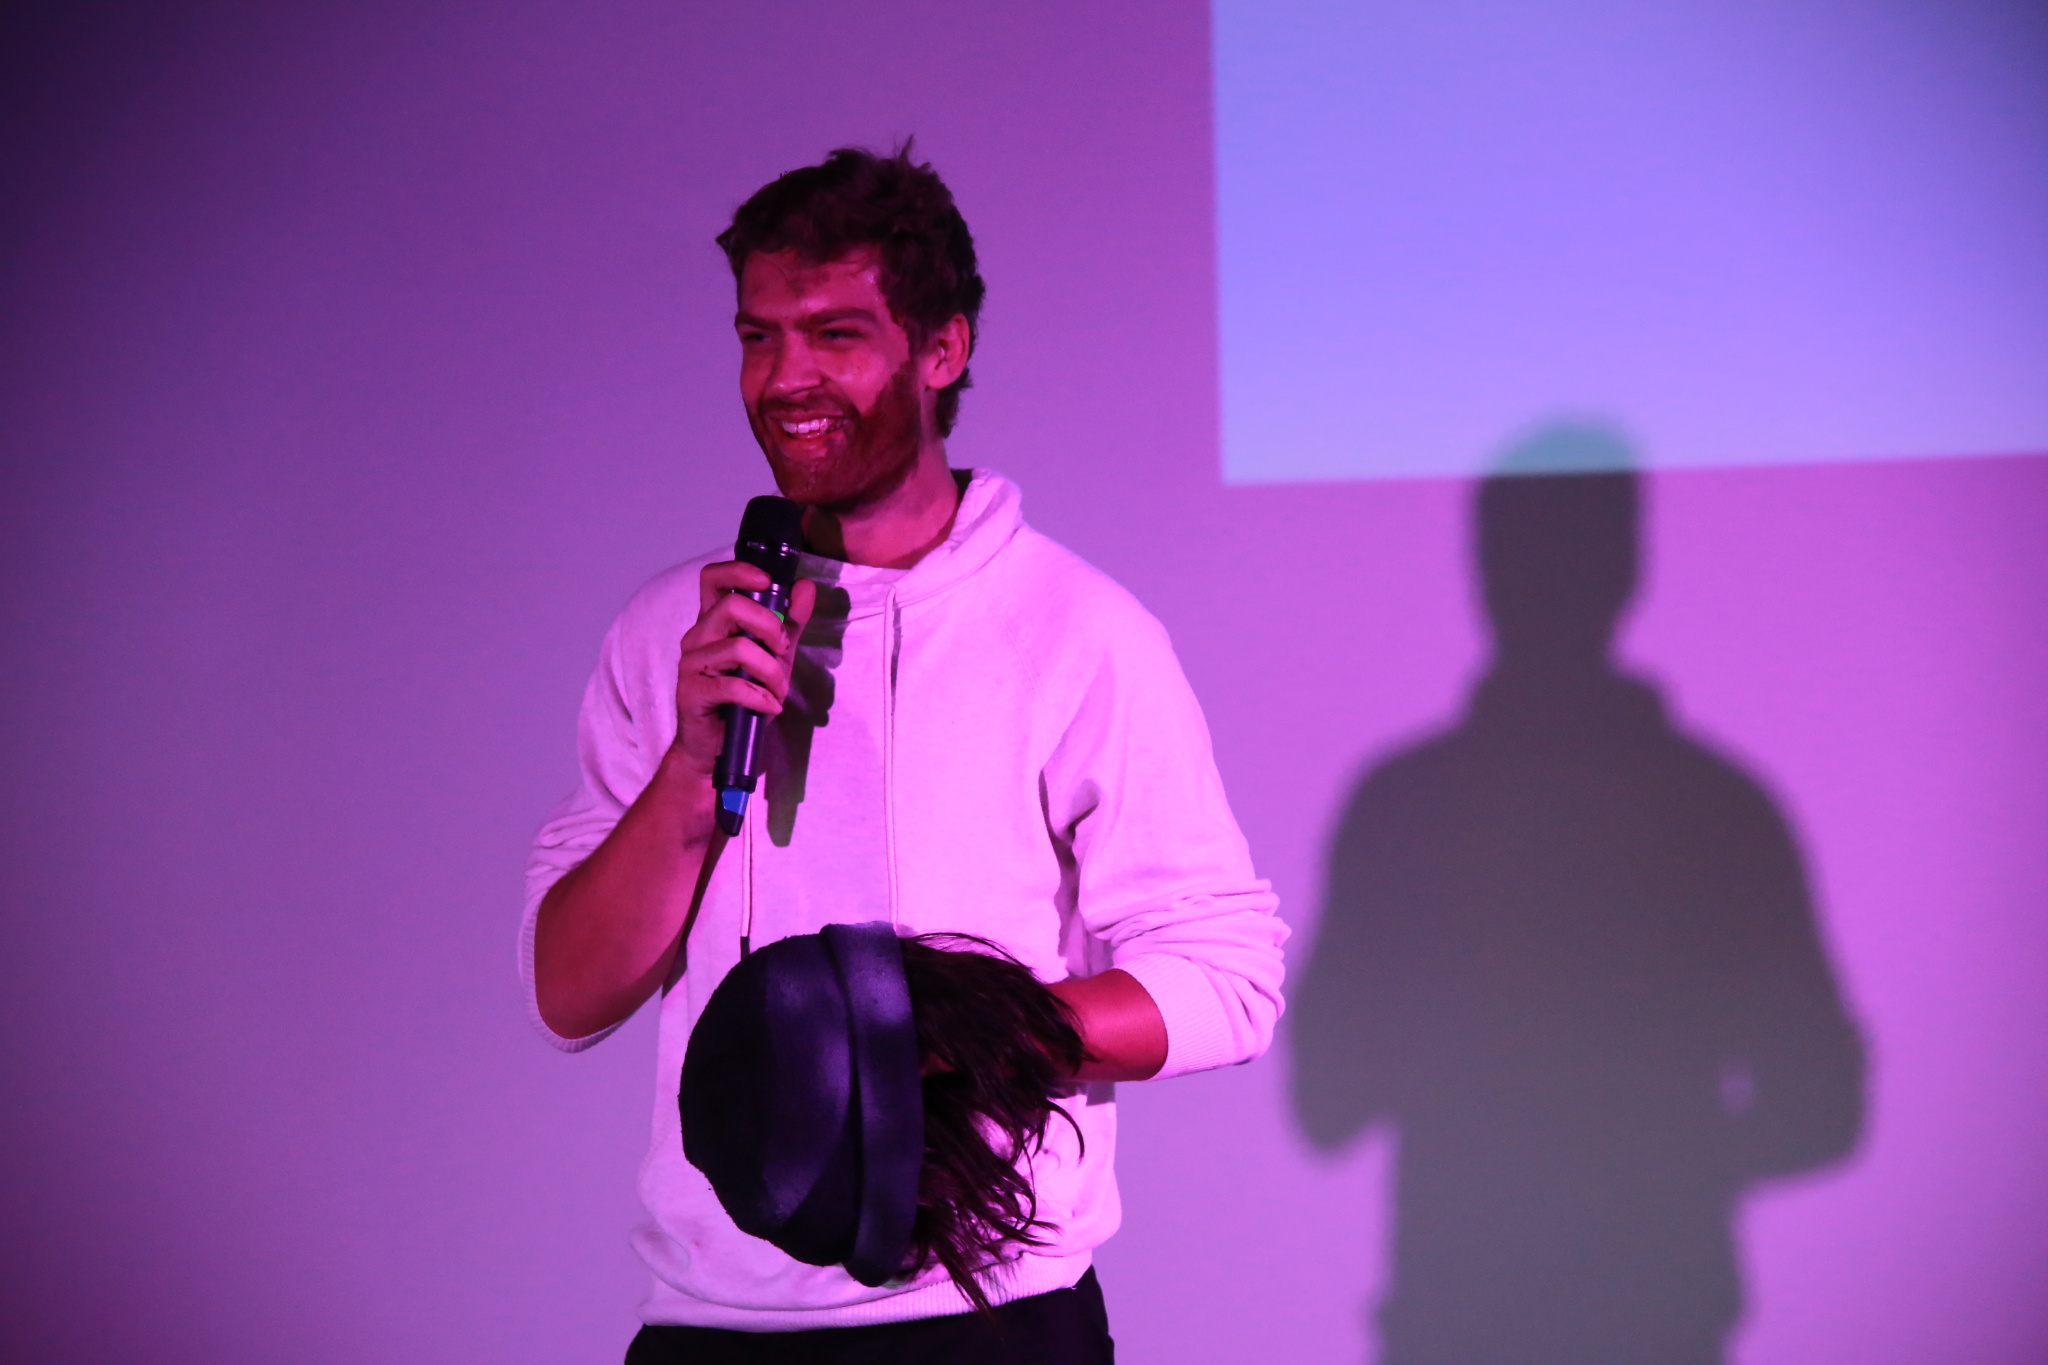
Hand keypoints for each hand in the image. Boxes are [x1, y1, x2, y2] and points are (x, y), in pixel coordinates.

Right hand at [670, 561, 817, 779]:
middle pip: (730, 606)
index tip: (767, 581)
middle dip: (768, 625)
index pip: (713, 578)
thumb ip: (788, 622)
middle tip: (783, 649)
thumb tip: (806, 586)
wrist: (717, 745)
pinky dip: (759, 698)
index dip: (739, 571)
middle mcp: (698, 636)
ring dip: (770, 671)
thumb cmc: (744, 696)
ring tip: (778, 690)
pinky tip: (768, 707)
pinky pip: (732, 686)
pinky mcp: (691, 692)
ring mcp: (691, 664)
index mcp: (713, 621)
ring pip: (737, 648)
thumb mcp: (774, 656)